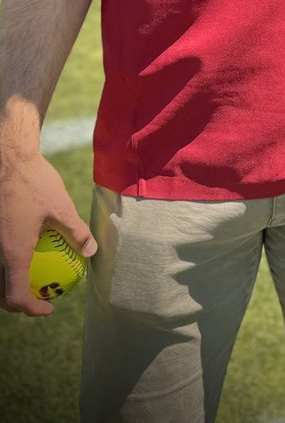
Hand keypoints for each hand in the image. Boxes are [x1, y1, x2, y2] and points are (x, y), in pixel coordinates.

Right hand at [0, 154, 95, 315]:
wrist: (8, 160)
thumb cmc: (34, 182)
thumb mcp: (61, 207)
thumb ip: (76, 231)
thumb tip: (91, 250)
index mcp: (12, 252)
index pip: (16, 296)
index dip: (32, 309)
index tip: (49, 307)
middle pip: (2, 292)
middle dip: (19, 302)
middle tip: (41, 297)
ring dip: (12, 285)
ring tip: (33, 280)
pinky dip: (8, 266)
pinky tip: (25, 254)